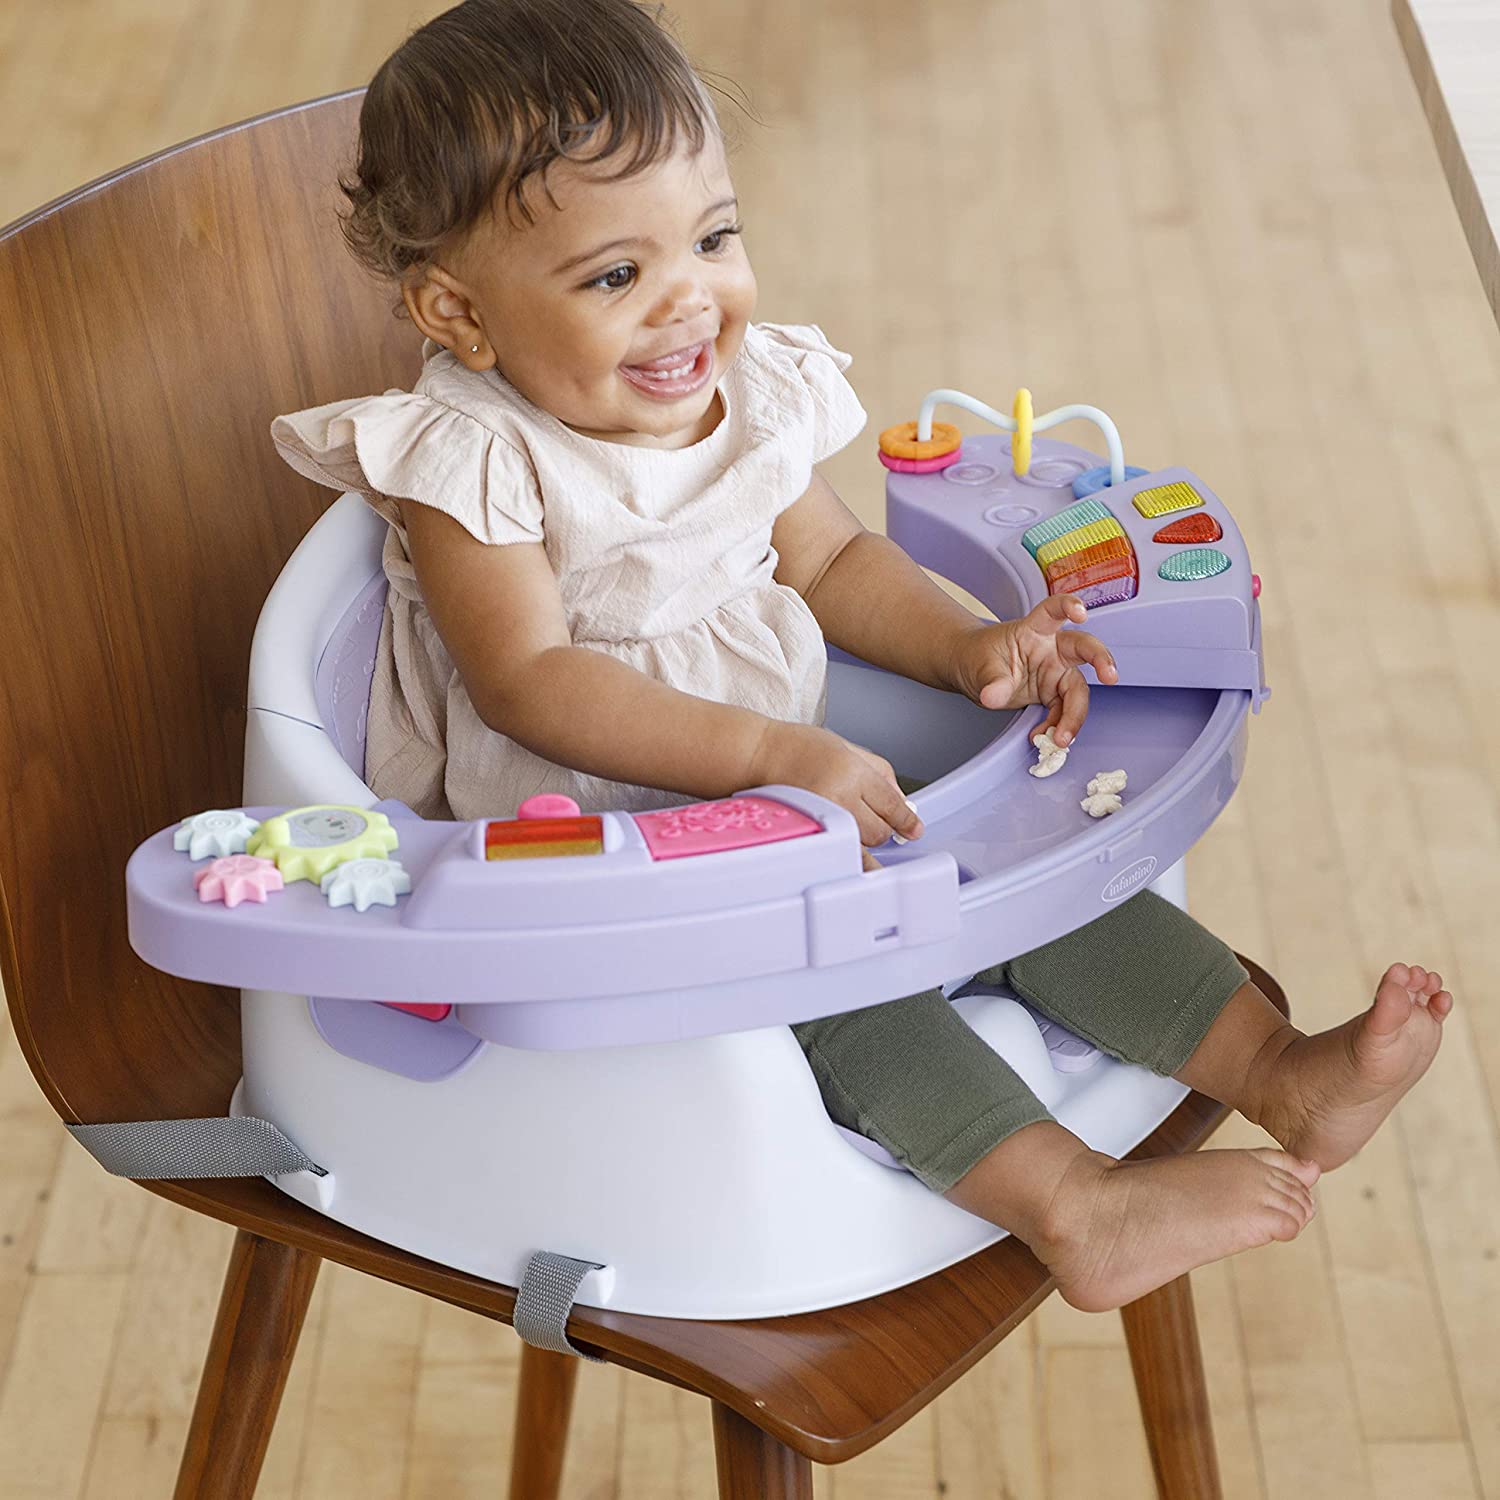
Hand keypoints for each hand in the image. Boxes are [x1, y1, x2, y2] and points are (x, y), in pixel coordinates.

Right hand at [749, 720, 922, 856]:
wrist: (755, 756)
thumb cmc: (797, 748)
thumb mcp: (847, 747)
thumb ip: (880, 773)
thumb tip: (903, 804)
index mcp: (852, 771)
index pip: (892, 804)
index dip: (906, 820)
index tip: (914, 829)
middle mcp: (839, 797)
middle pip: (879, 831)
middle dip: (881, 826)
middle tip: (867, 815)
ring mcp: (821, 819)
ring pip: (861, 846)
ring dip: (863, 840)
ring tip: (852, 827)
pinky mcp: (806, 833)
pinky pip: (839, 855)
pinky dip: (852, 860)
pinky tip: (859, 865)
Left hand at [949, 595, 1117, 746]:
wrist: (972, 672)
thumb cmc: (979, 657)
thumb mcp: (980, 666)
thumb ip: (991, 680)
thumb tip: (993, 696)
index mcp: (1034, 630)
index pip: (1053, 611)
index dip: (1069, 606)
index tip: (1080, 612)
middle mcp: (1052, 649)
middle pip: (1085, 649)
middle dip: (1102, 660)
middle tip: (1110, 677)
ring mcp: (1056, 672)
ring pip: (1078, 690)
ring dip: (1074, 716)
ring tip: (1060, 739)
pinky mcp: (1053, 693)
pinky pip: (1064, 711)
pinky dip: (1058, 727)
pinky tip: (1046, 738)